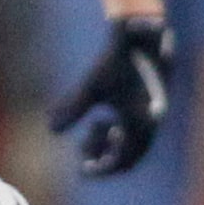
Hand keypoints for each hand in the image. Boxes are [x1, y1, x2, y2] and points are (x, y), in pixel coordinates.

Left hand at [48, 14, 171, 177]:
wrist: (140, 35)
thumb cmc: (115, 60)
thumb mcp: (91, 85)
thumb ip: (72, 108)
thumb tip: (51, 130)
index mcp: (142, 123)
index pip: (124, 161)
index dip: (102, 169)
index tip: (82, 169)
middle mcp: (151, 121)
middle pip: (129, 156)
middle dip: (104, 157)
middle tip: (82, 148)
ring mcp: (152, 112)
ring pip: (131, 143)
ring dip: (109, 144)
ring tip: (91, 130)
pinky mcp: (149, 103)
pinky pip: (134, 129)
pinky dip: (116, 131)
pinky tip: (100, 120)